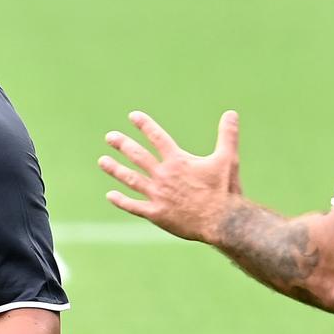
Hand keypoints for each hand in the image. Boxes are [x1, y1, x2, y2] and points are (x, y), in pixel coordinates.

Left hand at [99, 110, 241, 243]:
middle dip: (122, 144)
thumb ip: (227, 135)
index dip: (145, 125)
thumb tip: (232, 113)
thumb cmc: (225, 190)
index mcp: (178, 161)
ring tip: (102, 161)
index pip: (157, 138)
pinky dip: (121, 201)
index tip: (132, 116)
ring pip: (130, 179)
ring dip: (115, 169)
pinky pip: (134, 206)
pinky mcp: (156, 213)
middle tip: (110, 137)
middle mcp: (164, 175)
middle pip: (138, 156)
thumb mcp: (228, 159)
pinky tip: (110, 195)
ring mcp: (158, 195)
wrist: (222, 221)